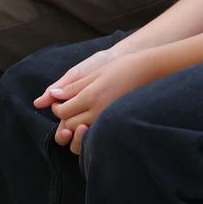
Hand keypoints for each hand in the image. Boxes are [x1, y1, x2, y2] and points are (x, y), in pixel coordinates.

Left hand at [34, 48, 159, 154]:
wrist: (149, 72)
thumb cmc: (122, 68)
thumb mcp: (96, 73)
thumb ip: (73, 87)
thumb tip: (52, 95)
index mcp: (91, 97)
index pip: (63, 112)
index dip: (57, 107)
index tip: (59, 101)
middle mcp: (98, 112)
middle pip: (69, 125)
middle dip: (64, 119)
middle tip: (67, 108)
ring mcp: (107, 120)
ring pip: (81, 135)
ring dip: (74, 129)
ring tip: (77, 118)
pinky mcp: (114, 124)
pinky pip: (95, 135)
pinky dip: (88, 132)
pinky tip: (90, 122)